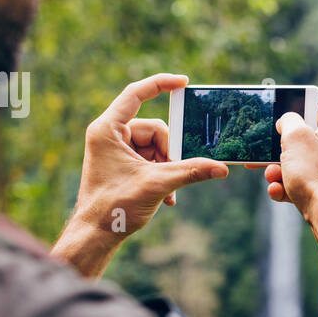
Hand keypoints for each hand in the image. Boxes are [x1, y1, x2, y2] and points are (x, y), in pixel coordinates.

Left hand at [52, 73, 226, 277]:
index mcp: (108, 129)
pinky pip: (150, 159)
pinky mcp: (122, 163)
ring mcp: (116, 149)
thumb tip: (221, 168)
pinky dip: (161, 174)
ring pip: (156, 147)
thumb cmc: (114, 207)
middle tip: (174, 174)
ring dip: (168, 168)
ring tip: (168, 191)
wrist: (96, 234)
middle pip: (155, 130)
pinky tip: (166, 195)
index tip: (183, 82)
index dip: (160, 84)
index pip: (136, 94)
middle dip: (170, 153)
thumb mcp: (157, 185)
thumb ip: (190, 171)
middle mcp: (110, 134)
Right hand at [247, 100, 317, 228]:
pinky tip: (278, 193)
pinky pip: (310, 184)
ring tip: (271, 179)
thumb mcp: (294, 137)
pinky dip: (292, 187)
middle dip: (282, 151)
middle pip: (308, 141)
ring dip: (283, 171)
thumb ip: (288, 121)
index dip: (300, 109)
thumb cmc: (317, 175)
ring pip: (306, 164)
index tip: (284, 117)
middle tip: (264, 157)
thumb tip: (288, 120)